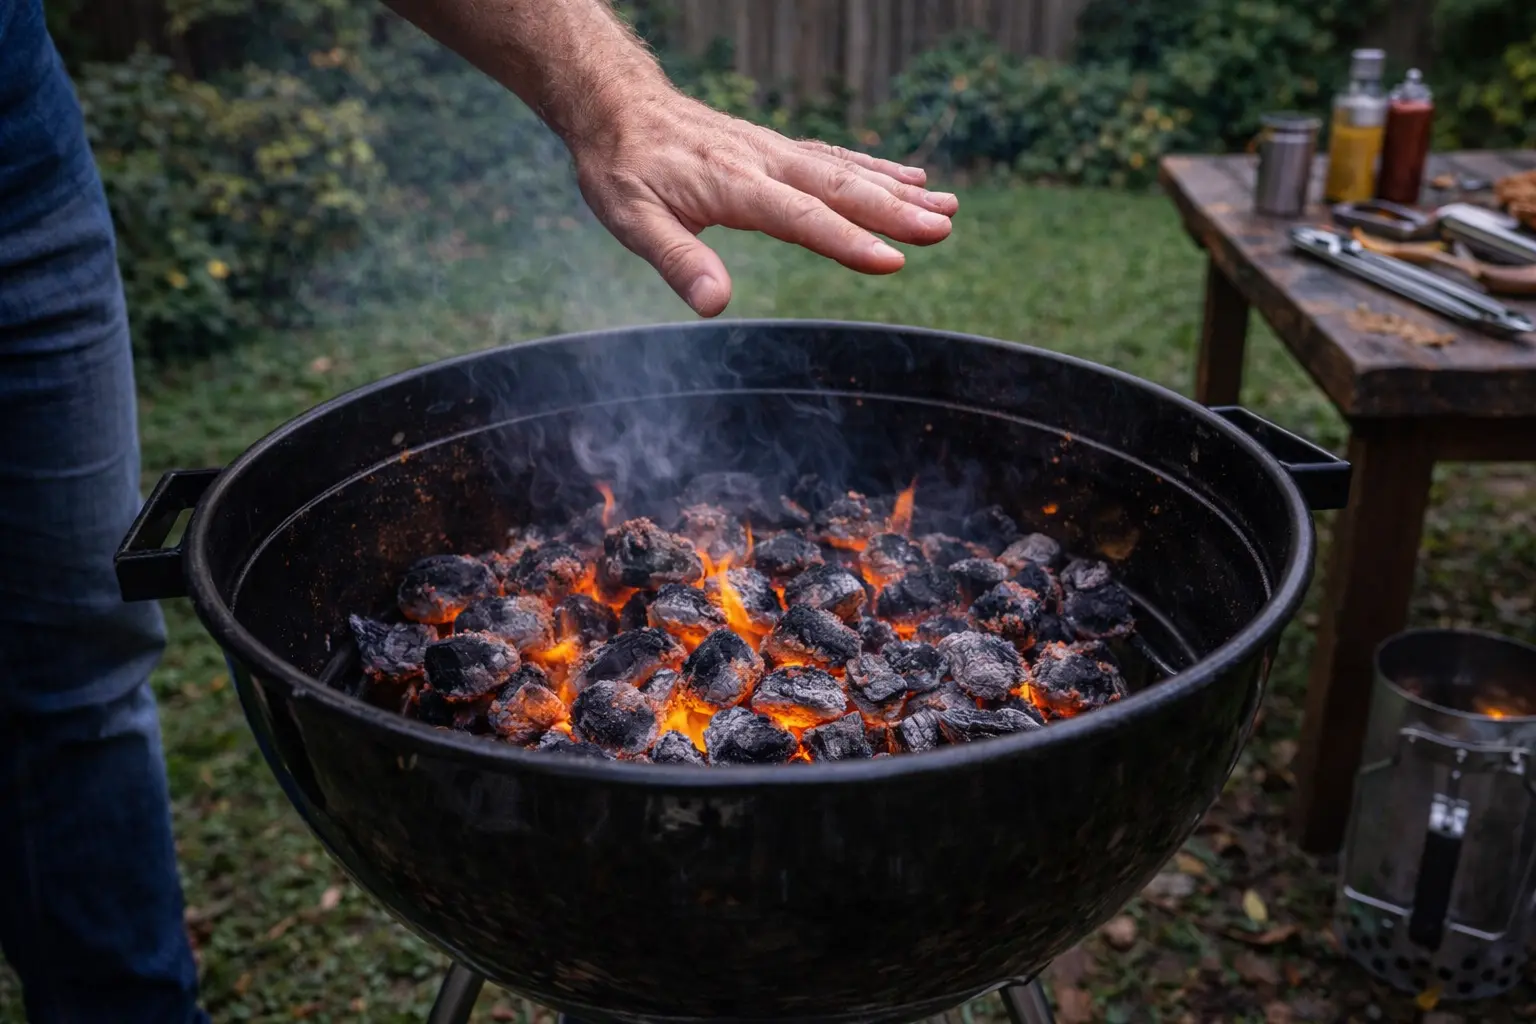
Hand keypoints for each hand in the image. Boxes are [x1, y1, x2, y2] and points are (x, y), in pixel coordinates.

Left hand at [569, 90, 958, 317]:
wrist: (616, 107)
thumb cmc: (622, 167)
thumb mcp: (632, 221)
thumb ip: (678, 261)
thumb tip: (715, 304)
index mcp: (734, 184)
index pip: (801, 218)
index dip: (847, 241)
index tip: (892, 260)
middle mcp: (764, 162)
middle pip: (839, 189)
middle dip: (894, 212)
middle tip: (943, 229)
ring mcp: (774, 152)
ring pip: (846, 171)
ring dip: (898, 191)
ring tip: (947, 209)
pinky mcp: (776, 149)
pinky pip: (835, 158)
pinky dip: (876, 168)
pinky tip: (910, 178)